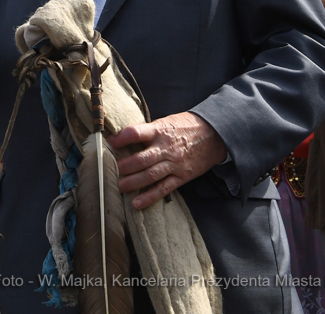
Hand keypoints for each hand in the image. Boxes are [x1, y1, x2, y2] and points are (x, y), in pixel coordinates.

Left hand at [107, 112, 226, 209]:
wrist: (215, 135)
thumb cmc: (186, 127)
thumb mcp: (166, 122)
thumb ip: (147, 130)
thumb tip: (123, 136)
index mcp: (160, 131)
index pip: (136, 133)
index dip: (121, 138)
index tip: (109, 143)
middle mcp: (166, 148)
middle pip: (141, 159)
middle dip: (124, 167)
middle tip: (111, 170)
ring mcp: (174, 164)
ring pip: (150, 176)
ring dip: (133, 183)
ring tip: (119, 186)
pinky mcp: (182, 177)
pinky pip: (164, 189)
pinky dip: (150, 197)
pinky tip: (137, 203)